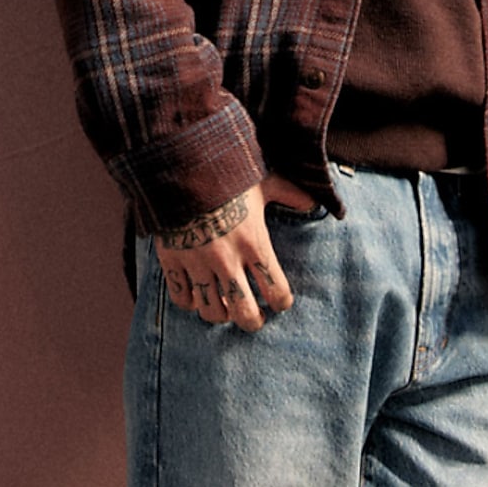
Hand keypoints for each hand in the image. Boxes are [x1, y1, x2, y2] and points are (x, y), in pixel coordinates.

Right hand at [154, 173, 318, 329]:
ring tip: (225, 306)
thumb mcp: (263, 182)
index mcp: (255, 243)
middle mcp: (228, 260)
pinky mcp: (173, 262)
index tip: (279, 301)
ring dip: (221, 313)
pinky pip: (182, 299)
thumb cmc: (226, 174)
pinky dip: (190, 302)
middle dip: (253, 321)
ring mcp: (198, 263)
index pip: (277, 292)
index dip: (282, 302)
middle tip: (254, 318)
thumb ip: (290, 194)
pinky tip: (196, 294)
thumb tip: (314, 204)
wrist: (180, 166)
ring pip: (212, 312)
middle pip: (245, 314)